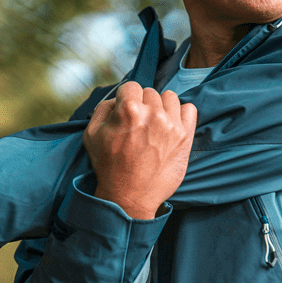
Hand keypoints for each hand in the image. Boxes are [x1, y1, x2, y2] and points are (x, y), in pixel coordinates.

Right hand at [83, 81, 196, 219]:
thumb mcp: (92, 134)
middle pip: (150, 92)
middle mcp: (153, 113)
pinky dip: (181, 114)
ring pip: (170, 97)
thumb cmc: (109, 166)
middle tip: (138, 124)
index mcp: (129, 109)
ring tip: (154, 124)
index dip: (126, 99)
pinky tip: (171, 126)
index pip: (131, 86)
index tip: (126, 112)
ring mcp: (171, 125)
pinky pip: (190, 109)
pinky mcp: (185, 137)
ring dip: (162, 107)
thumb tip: (116, 99)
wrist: (129, 196)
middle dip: (143, 104)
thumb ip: (103, 108)